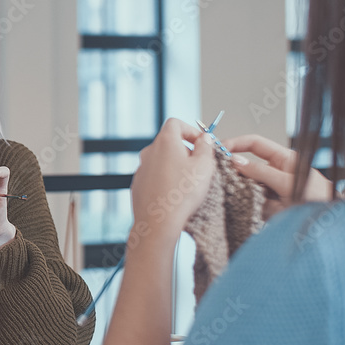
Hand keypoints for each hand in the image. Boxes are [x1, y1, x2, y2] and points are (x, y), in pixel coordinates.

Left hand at [132, 119, 216, 234]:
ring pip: (161, 160)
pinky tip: (176, 194)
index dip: (191, 129)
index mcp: (164, 142)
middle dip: (186, 149)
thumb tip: (204, 138)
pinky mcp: (138, 184)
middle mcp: (148, 152)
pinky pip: (155, 176)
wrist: (158, 222)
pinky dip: (165, 179)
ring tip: (189, 182)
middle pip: (168, 142)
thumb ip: (206, 147)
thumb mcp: (204, 166)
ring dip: (175, 165)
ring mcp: (141, 169)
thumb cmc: (181, 194)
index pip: (175, 123)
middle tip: (200, 165)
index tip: (202, 143)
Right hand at [221, 134, 332, 219]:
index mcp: (283, 160)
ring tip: (229, 193)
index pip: (255, 144)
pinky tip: (240, 207)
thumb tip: (235, 161)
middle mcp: (275, 173)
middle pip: (246, 165)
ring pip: (245, 184)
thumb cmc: (318, 201)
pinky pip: (248, 202)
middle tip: (216, 174)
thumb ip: (261, 172)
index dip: (236, 143)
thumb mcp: (288, 183)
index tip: (219, 149)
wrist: (330, 230)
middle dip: (232, 169)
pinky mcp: (266, 208)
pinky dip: (242, 203)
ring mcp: (269, 190)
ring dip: (236, 188)